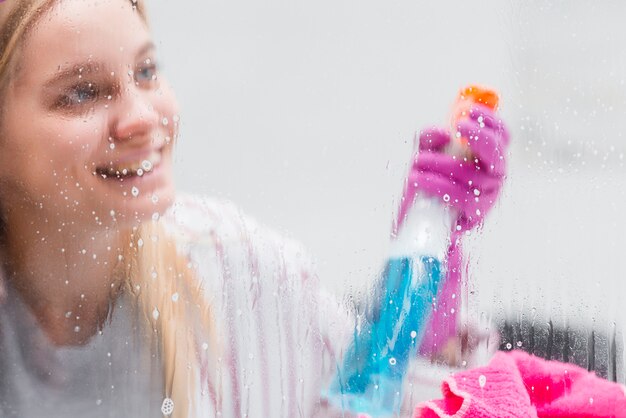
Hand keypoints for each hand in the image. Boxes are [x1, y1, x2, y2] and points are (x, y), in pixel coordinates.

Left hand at [401, 104, 509, 230]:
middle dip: (479, 135)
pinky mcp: (476, 214)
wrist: (420, 225)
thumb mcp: (425, 155)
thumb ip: (429, 139)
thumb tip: (442, 134)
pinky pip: (460, 196)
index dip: (490, 120)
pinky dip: (436, 184)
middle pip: (496, 152)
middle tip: (458, 125)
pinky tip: (418, 178)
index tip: (469, 110)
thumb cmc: (427, 185)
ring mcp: (487, 196)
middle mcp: (493, 175)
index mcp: (487, 158)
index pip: (500, 135)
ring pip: (468, 173)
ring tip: (415, 161)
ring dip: (439, 163)